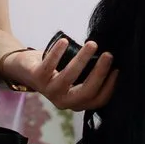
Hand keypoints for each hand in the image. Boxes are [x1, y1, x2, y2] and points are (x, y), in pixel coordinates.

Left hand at [2, 36, 116, 110]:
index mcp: (77, 102)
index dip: (110, 86)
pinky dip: (58, 51)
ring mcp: (50, 91)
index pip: (99, 100)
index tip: (119, 69)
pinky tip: (65, 41)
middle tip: (109, 54)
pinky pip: (50, 65)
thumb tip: (114, 58)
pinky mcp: (38, 78)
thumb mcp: (77, 76)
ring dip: (83, 58)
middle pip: (87, 91)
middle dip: (100, 72)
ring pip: (70, 76)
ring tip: (92, 44)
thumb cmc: (58, 70)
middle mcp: (64, 101)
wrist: (26, 68)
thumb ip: (91, 73)